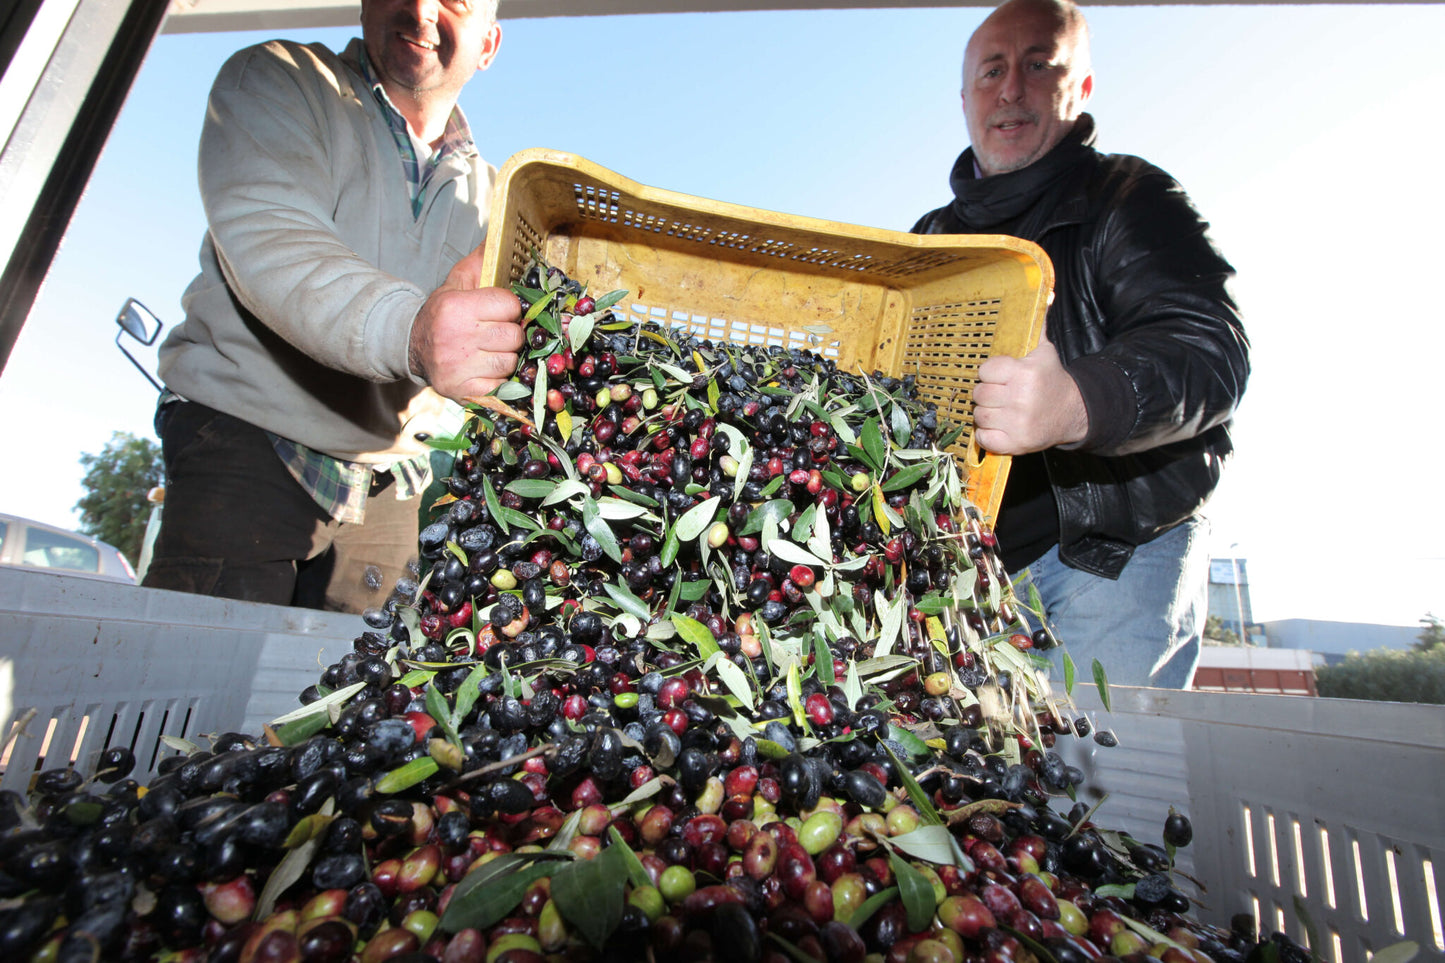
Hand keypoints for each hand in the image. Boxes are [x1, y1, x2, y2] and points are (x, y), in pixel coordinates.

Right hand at [409, 246, 523, 400]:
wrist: (412, 347)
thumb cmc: (442, 313)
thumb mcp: (457, 282)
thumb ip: (481, 261)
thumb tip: (499, 235)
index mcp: (457, 307)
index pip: (510, 306)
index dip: (509, 308)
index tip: (498, 310)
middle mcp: (456, 338)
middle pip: (513, 336)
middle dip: (509, 333)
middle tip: (494, 332)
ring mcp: (459, 368)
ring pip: (510, 362)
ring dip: (505, 357)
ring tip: (488, 350)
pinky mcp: (462, 391)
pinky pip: (501, 385)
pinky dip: (498, 378)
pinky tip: (485, 368)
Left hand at [971, 328, 1088, 454]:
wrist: (1074, 412)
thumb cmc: (1052, 379)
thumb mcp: (1045, 351)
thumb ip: (1037, 325)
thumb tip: (1046, 293)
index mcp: (1025, 373)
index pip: (985, 371)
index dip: (990, 373)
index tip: (999, 376)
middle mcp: (1021, 398)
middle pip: (979, 394)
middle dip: (987, 393)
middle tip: (1000, 394)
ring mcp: (1018, 423)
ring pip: (980, 416)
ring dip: (986, 413)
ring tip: (1001, 409)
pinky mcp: (1016, 444)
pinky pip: (984, 438)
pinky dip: (987, 434)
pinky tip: (1000, 426)